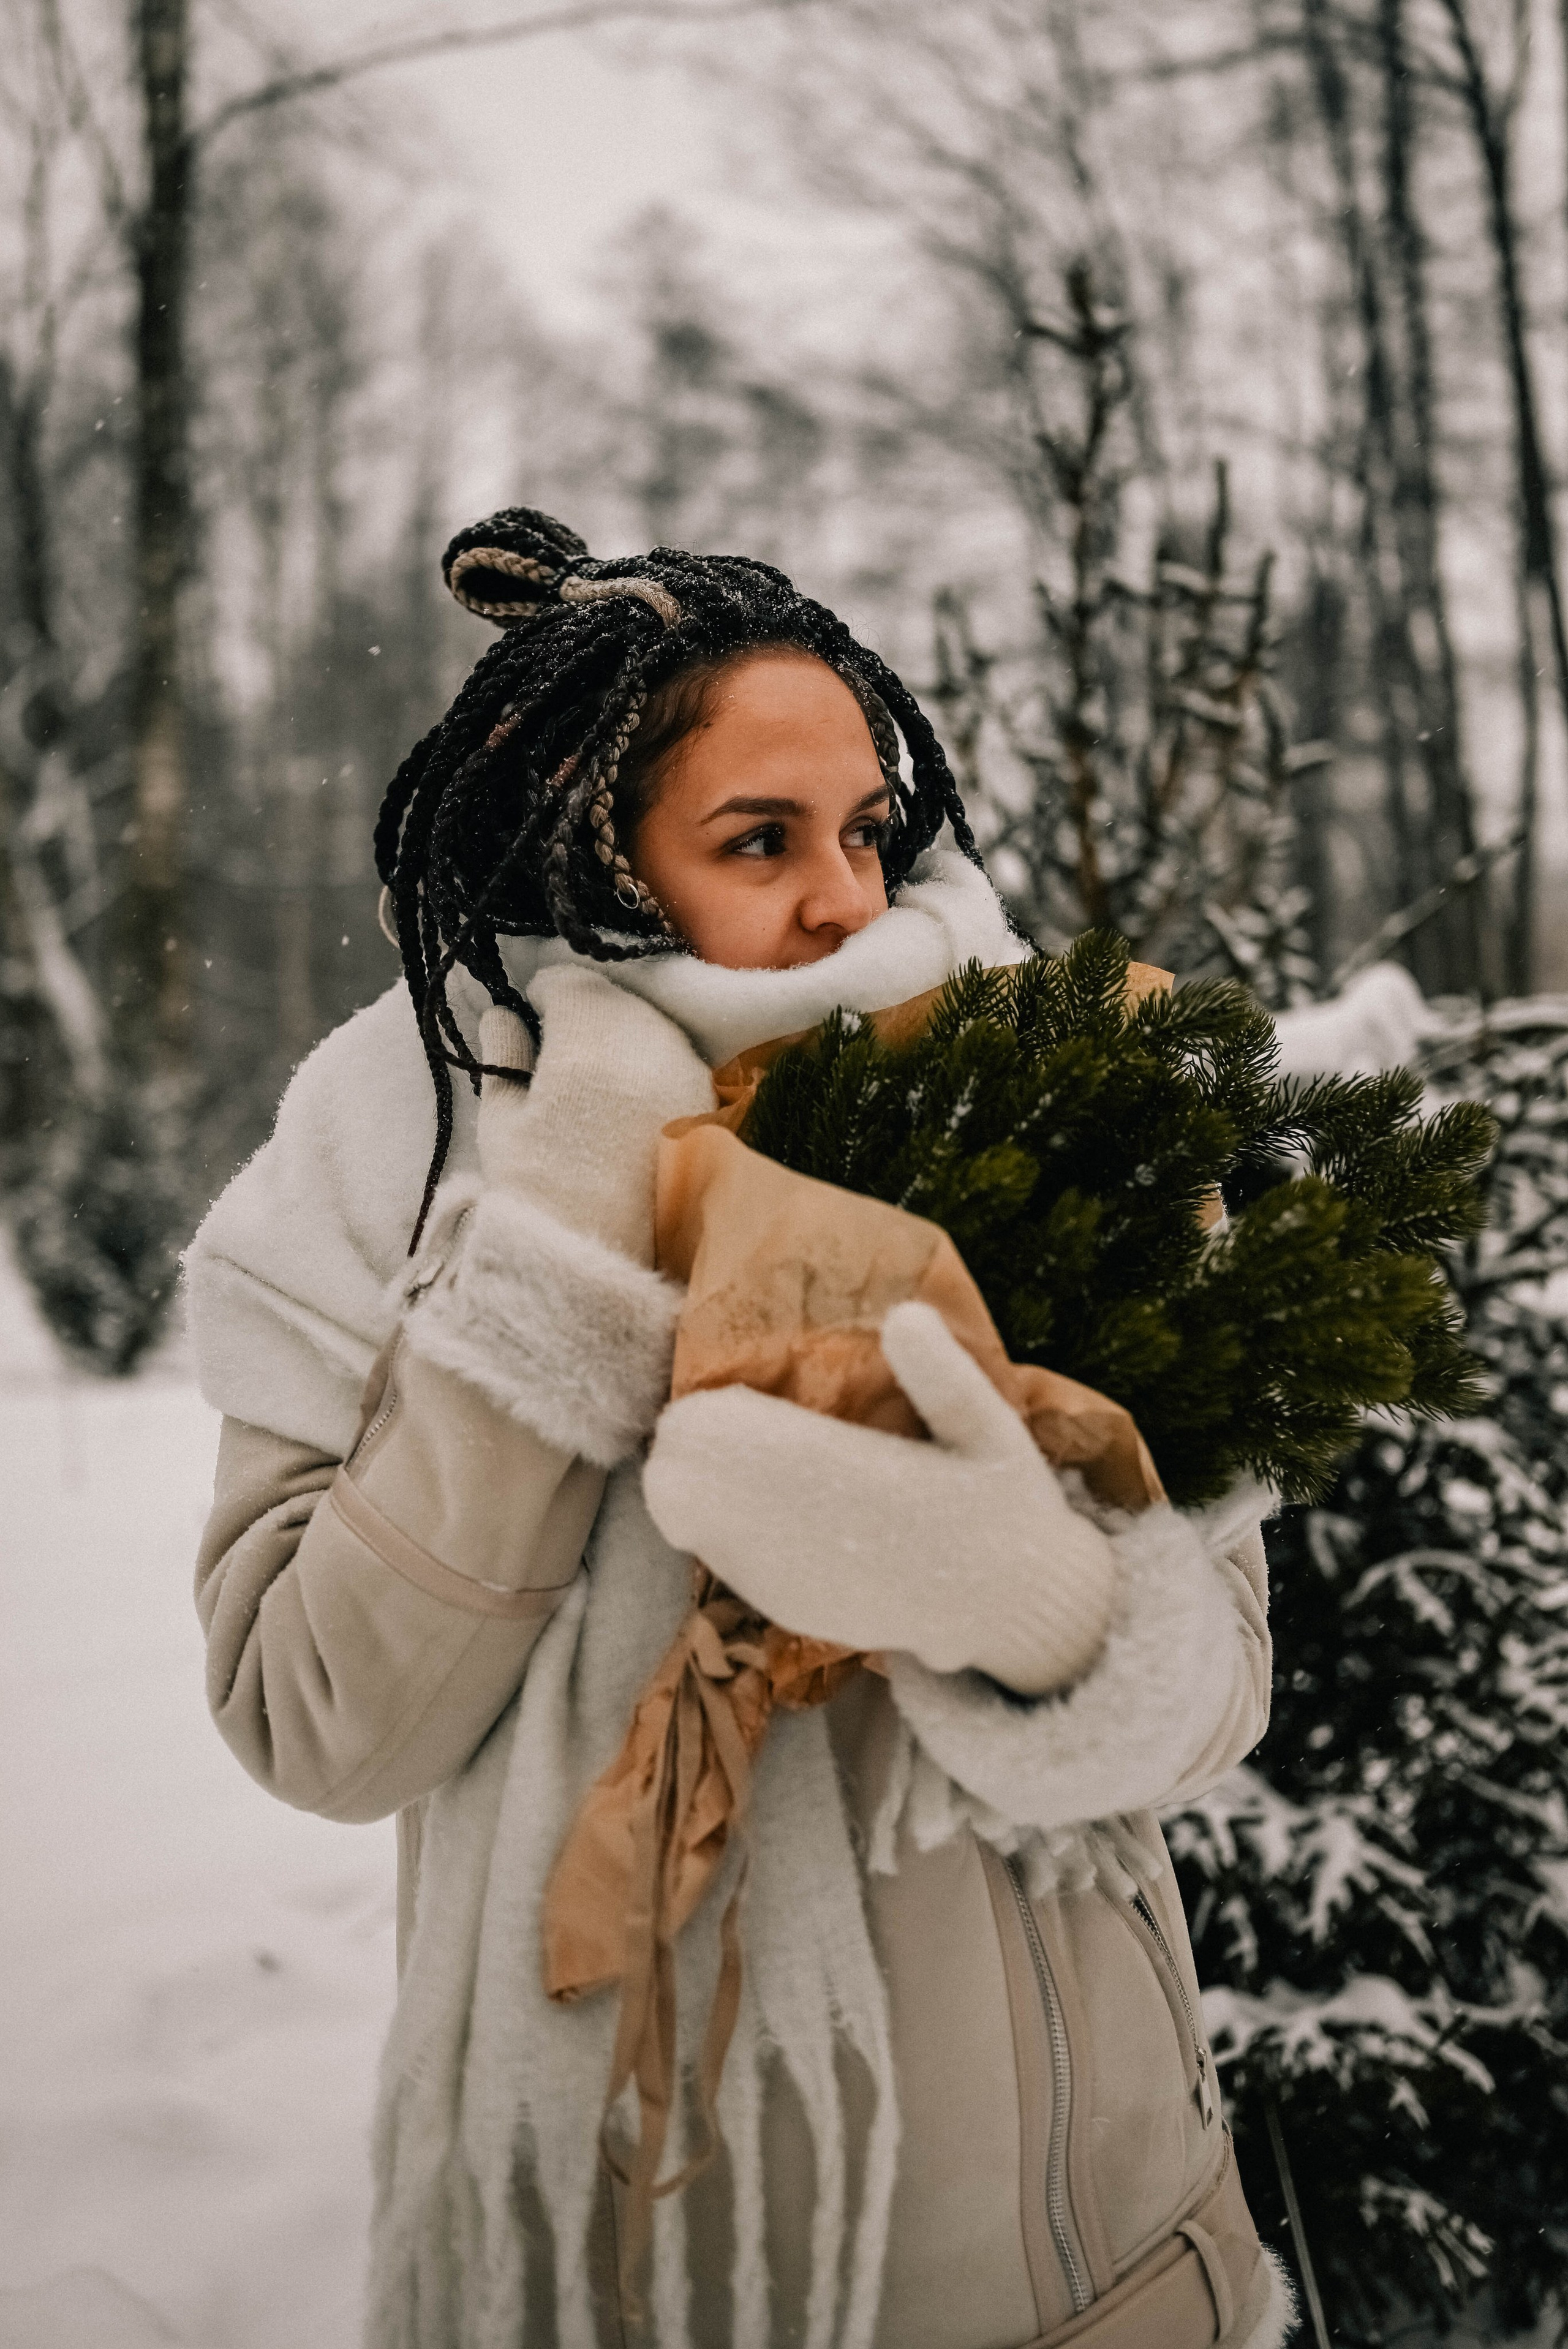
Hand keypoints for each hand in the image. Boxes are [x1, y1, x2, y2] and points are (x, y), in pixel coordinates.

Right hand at [477, 966, 714, 1264]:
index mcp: (589, 1034)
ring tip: (590, 1083)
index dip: (541, 999)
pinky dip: (648, 1067)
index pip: (567, 981)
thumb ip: (501, 1058)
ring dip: (618, 1038)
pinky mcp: (707, 1101)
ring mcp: (686, 1067)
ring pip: (648, 1025)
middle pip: (613, 997)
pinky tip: (625, 1106)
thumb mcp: (502, 1124)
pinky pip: (673, 1059)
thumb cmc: (540, 1194)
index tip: (529, 1021)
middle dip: (583, 1013)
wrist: (606, 1264)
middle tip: (557, 1054)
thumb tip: (503, 1015)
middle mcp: (648, 1037)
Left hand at [642, 1301, 1117, 1696]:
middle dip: (690, 1441)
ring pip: (683, 1518)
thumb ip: (945, 1376)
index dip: (710, 1408)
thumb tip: (905, 1314)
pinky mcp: (784, 1608)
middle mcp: (799, 1532)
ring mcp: (785, 1576)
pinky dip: (716, 1524)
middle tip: (732, 1418)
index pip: (720, 1433)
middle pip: (678, 1477)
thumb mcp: (993, 1430)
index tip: (740, 1393)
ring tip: (742, 1457)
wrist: (1010, 1611)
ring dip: (699, 1481)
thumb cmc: (1004, 1509)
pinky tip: (761, 1506)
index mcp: (843, 1477)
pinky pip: (715, 1555)